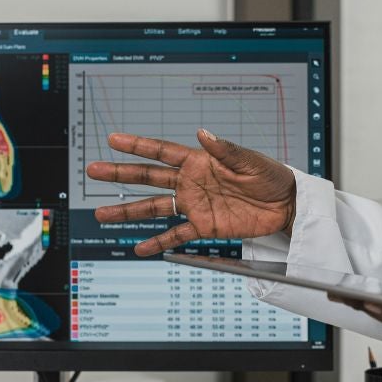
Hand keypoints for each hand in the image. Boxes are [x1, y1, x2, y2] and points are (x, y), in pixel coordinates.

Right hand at [86, 129, 296, 256]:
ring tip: (103, 215)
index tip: (113, 140)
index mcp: (199, 161)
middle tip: (94, 171)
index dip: (137, 145)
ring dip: (129, 211)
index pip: (161, 151)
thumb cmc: (271, 176)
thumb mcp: (250, 161)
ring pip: (155, 207)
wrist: (287, 205)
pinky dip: (158, 242)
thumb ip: (225, 150)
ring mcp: (195, 205)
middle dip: (120, 175)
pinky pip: (176, 234)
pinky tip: (140, 248)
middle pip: (149, 178)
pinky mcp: (205, 226)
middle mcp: (191, 182)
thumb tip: (203, 133)